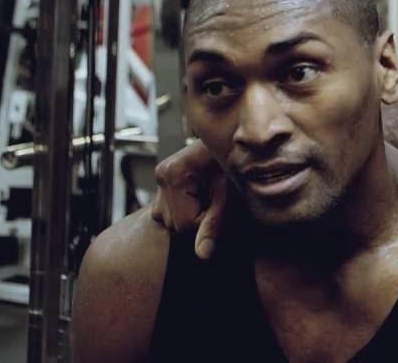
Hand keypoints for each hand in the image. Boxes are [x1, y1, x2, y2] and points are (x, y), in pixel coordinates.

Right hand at [151, 140, 228, 259]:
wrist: (236, 142)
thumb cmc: (234, 165)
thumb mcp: (229, 194)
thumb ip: (216, 223)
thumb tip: (202, 254)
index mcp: (173, 175)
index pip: (184, 223)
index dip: (207, 223)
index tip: (223, 210)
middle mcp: (162, 175)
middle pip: (175, 222)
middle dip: (199, 219)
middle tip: (220, 202)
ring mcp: (161, 177)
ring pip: (170, 218)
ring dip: (191, 215)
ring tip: (212, 197)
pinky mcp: (165, 180)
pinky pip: (168, 209)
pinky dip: (185, 209)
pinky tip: (202, 197)